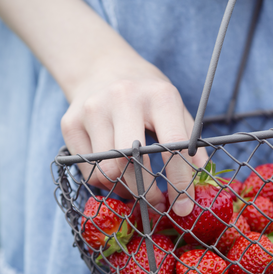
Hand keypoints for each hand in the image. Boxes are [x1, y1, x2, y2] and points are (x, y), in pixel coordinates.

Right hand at [61, 54, 207, 216]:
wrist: (102, 67)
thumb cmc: (145, 93)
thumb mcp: (174, 106)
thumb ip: (190, 140)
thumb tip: (202, 178)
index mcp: (158, 95)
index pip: (172, 146)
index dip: (180, 181)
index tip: (185, 206)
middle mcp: (122, 98)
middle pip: (130, 163)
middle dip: (146, 192)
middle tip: (158, 204)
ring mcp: (92, 110)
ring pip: (106, 171)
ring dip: (124, 189)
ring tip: (136, 188)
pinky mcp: (70, 123)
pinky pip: (87, 169)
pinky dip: (103, 180)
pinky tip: (115, 172)